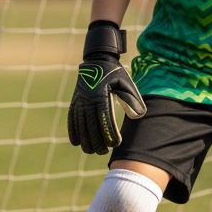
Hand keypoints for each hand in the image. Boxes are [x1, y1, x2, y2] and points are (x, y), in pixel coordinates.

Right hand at [67, 22, 145, 153]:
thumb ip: (133, 99)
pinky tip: (76, 142)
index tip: (115, 143)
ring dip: (85, 140)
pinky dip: (73, 131)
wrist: (97, 60)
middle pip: (91, 125)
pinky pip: (71, 119)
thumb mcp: (127, 83)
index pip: (104, 119)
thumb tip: (139, 116)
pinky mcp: (74, 101)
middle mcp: (88, 99)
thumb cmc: (115, 73)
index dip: (109, 133)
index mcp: (101, 95)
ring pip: (80, 125)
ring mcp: (79, 101)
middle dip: (97, 141)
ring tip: (92, 151)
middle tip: (104, 152)